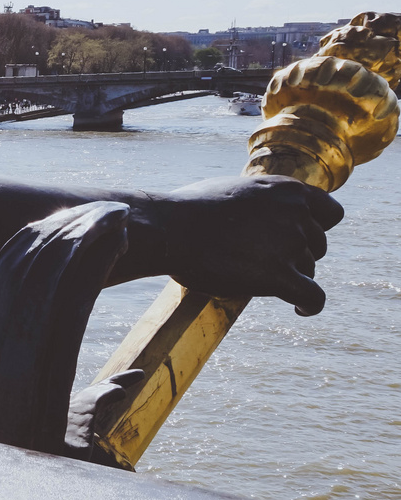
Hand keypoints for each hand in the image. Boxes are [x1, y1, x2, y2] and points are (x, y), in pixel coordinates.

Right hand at [159, 175, 343, 314]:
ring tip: (263, 281)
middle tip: (267, 262)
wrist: (168, 229)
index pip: (330, 212)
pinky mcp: (279, 276)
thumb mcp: (230, 190)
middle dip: (298, 254)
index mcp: (286, 190)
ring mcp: (289, 245)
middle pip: (318, 244)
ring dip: (292, 276)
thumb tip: (252, 213)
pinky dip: (310, 305)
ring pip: (310, 269)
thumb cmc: (185, 210)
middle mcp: (295, 214)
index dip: (317, 228)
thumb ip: (256, 201)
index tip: (300, 238)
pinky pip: (313, 297)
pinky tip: (300, 310)